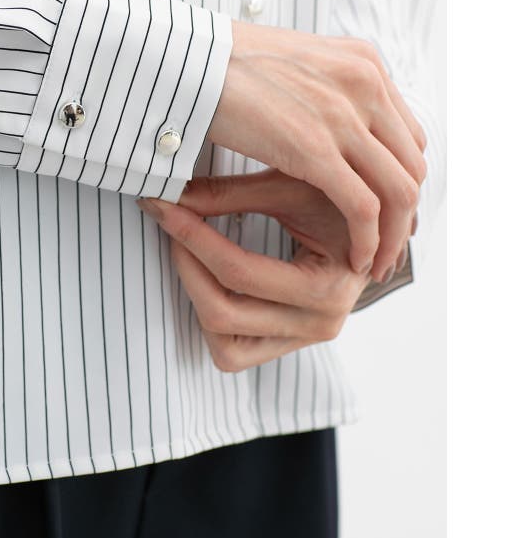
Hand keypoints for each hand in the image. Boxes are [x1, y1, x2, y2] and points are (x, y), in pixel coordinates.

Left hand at [137, 170, 413, 371]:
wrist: (375, 222)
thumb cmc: (336, 196)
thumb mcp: (287, 187)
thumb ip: (227, 194)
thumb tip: (168, 195)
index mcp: (329, 288)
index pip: (238, 271)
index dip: (191, 237)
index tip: (162, 206)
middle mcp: (320, 324)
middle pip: (222, 313)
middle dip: (185, 264)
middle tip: (170, 222)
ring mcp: (303, 340)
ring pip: (222, 341)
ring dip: (194, 293)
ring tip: (187, 248)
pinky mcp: (286, 344)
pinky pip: (232, 350)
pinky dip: (211, 318)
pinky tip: (207, 275)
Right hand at [209, 21, 425, 279]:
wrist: (185, 58)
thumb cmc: (219, 63)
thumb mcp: (289, 66)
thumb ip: (316, 88)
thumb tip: (313, 115)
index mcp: (360, 62)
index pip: (406, 132)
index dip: (400, 176)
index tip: (385, 209)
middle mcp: (363, 83)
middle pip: (410, 163)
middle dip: (404, 212)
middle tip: (388, 244)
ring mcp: (343, 115)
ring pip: (398, 190)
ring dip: (392, 234)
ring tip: (375, 262)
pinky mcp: (316, 147)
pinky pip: (363, 207)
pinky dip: (366, 239)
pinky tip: (355, 258)